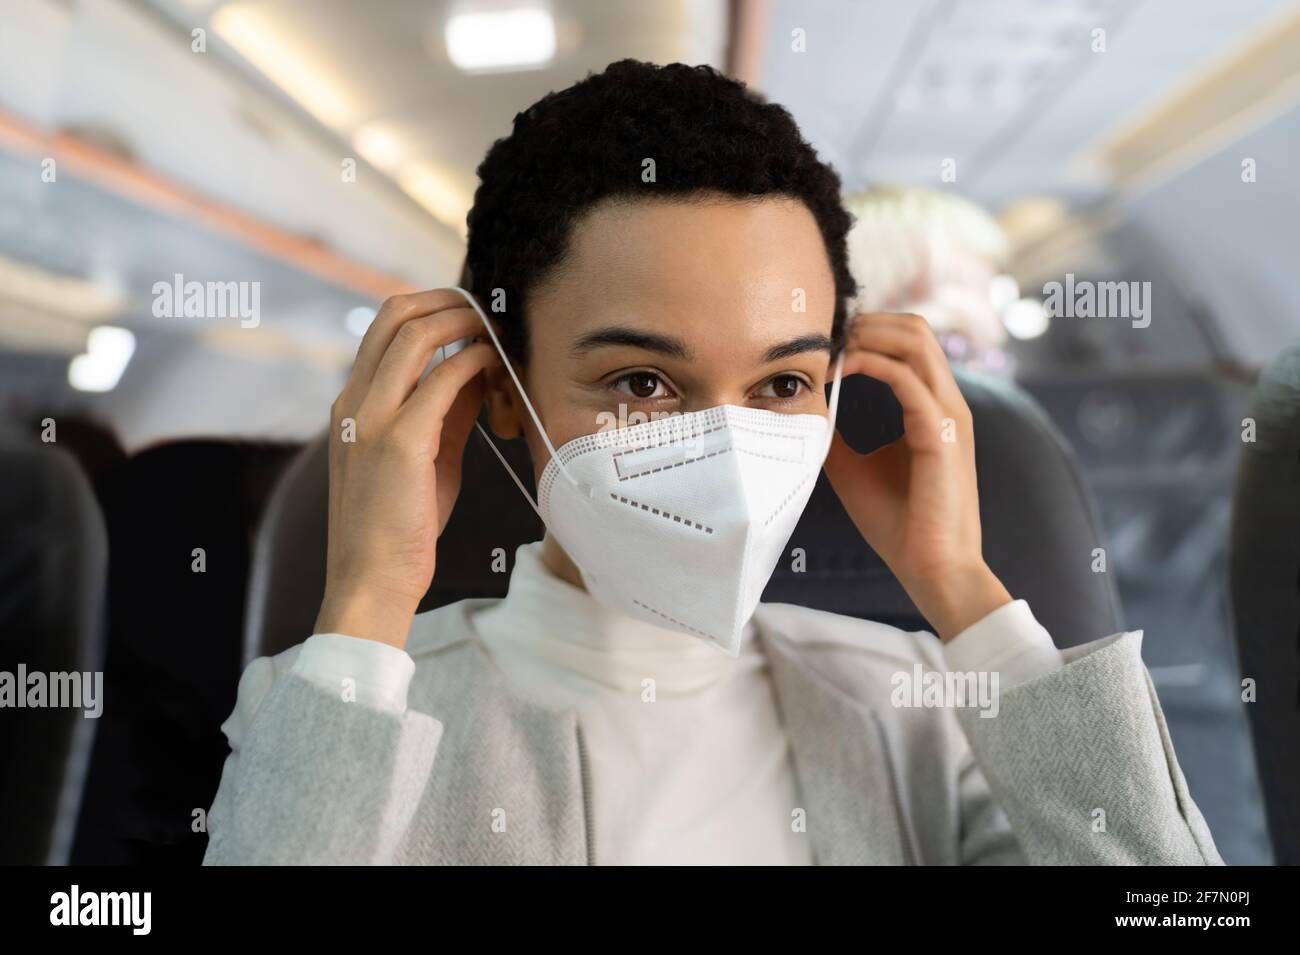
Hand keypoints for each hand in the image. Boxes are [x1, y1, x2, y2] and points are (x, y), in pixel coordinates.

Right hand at [314, 290, 501, 647]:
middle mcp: (355, 401)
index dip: (430, 308)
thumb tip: (478, 373)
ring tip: (495, 334)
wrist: (372, 578)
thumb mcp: (425, 455)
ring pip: (416, 334)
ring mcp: (372, 418)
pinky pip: (443, 378)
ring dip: (464, 323)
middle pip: (395, 314)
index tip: (469, 316)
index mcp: (353, 403)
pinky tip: (495, 371)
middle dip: (448, 300)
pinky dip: (474, 362)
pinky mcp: (400, 441)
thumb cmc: (399, 524)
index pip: (385, 327)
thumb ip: (447, 411)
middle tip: (486, 311)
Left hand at [822, 312, 1010, 641]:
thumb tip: (807, 414)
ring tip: (832, 349)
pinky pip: (907, 379)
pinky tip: (841, 373)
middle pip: (915, 328)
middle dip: (867, 322)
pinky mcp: (941, 435)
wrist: (932, 568)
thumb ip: (837, 436)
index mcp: (933, 408)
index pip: (909, 342)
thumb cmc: (899, 524)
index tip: (827, 344)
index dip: (868, 331)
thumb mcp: (855, 469)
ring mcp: (949, 415)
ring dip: (869, 335)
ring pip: (916, 341)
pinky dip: (871, 365)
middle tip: (826, 336)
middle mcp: (947, 404)